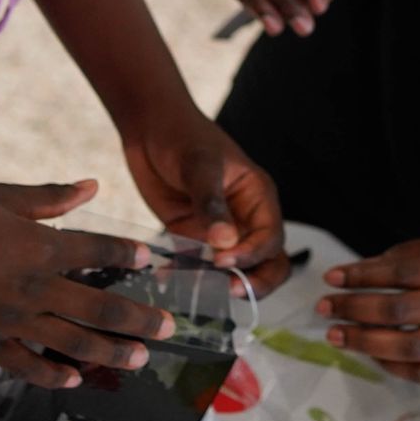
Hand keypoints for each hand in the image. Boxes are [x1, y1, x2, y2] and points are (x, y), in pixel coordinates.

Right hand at [0, 180, 175, 388]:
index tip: (149, 258)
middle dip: (140, 319)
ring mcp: (9, 319)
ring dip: (111, 353)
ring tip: (139, 358)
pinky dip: (53, 374)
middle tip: (169, 326)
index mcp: (40, 245)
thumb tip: (93, 186)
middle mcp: (32, 286)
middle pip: (100, 307)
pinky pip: (26, 365)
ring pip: (72, 343)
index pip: (99, 250)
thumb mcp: (4, 195)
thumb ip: (52, 198)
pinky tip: (74, 378)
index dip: (129, 253)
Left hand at [123, 106, 291, 295]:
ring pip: (234, 271)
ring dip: (219, 284)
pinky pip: (197, 266)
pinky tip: (166, 277)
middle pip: (267, 263)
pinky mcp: (192, 238)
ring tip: (194, 288)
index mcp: (258, 197)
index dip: (253, 255)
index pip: (270, 238)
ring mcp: (219, 232)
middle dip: (254, 282)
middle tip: (229, 291)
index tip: (224, 261)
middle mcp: (244, 219)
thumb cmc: (182, 136)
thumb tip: (226, 242)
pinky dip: (186, 276)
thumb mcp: (199, 165)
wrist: (148, 129)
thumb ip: (211, 203)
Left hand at [319, 237, 419, 387]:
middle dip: (354, 307)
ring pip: (406, 347)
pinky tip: (367, 352)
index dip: (362, 274)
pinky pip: (419, 373)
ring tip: (334, 334)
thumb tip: (360, 270)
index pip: (400, 272)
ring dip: (363, 341)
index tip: (331, 276)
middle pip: (398, 309)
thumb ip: (407, 256)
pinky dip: (389, 364)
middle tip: (323, 306)